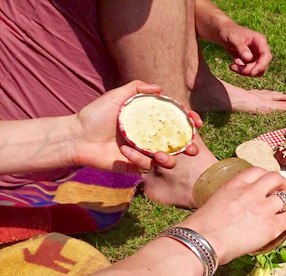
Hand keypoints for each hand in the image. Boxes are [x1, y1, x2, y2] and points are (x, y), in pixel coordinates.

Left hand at [74, 81, 201, 173]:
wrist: (77, 138)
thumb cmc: (94, 115)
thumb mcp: (115, 96)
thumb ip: (136, 87)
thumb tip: (160, 87)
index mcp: (149, 120)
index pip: (176, 120)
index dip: (189, 121)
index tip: (197, 123)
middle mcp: (150, 136)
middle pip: (178, 142)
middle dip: (190, 146)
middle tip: (192, 148)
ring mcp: (144, 152)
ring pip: (168, 159)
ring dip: (171, 158)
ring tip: (162, 155)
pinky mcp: (135, 166)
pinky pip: (147, 166)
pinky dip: (139, 159)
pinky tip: (126, 151)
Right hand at [180, 168, 285, 264]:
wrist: (202, 240)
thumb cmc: (201, 227)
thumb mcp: (214, 202)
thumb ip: (227, 200)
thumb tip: (232, 211)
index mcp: (235, 184)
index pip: (257, 171)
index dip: (266, 177)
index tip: (268, 184)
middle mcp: (251, 192)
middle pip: (276, 178)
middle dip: (283, 184)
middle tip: (284, 192)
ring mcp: (263, 208)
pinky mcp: (272, 225)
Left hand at [216, 21, 272, 76]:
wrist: (225, 33)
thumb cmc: (230, 33)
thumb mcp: (234, 38)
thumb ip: (241, 48)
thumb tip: (249, 58)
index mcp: (260, 41)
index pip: (266, 55)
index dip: (261, 65)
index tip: (252, 72)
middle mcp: (261, 49)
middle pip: (262, 65)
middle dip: (248, 70)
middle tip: (233, 66)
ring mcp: (258, 56)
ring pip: (257, 71)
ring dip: (244, 71)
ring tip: (232, 66)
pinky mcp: (253, 62)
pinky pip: (251, 71)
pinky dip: (242, 71)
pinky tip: (233, 65)